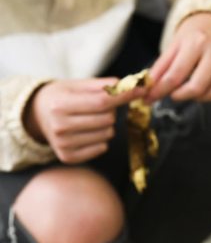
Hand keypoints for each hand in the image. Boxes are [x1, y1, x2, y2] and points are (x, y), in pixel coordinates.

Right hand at [24, 78, 144, 163]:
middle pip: (108, 119)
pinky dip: (101, 139)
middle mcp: (59, 126)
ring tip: (90, 119)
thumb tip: (129, 85)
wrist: (37, 116)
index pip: (102, 101)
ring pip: (108, 134)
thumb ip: (102, 85)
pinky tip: (87, 132)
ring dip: (106, 125)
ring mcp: (63, 145)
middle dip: (111, 111)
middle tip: (98, 107)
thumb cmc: (61, 97)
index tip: (141, 89)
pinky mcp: (68, 157)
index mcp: (60, 105)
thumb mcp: (76, 85)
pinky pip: (102, 147)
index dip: (125, 96)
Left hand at [146, 12, 210, 102]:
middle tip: (174, 94)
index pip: (175, 76)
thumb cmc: (197, 33)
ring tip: (193, 90)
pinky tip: (209, 86)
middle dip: (180, 96)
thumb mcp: (175, 44)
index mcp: (196, 41)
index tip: (149, 98)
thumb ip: (161, 67)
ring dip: (201, 97)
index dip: (159, 91)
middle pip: (197, 87)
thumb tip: (146, 90)